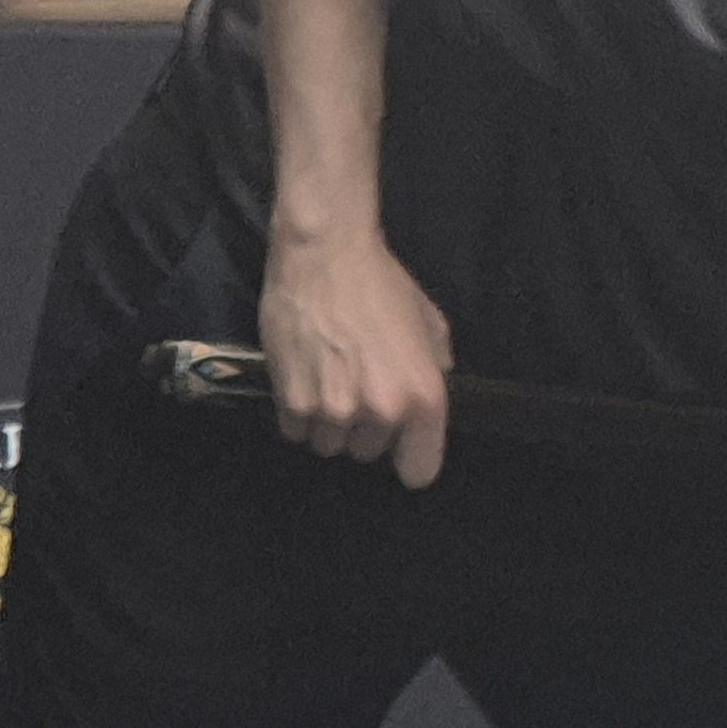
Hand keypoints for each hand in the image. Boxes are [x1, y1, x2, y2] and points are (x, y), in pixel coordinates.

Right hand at [258, 227, 454, 486]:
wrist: (324, 256)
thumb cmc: (383, 285)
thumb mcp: (430, 325)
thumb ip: (435, 368)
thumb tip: (430, 395)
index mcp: (422, 399)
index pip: (419, 471)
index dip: (409, 459)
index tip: (400, 447)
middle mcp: (380, 412)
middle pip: (368, 453)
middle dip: (365, 429)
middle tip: (358, 390)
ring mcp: (333, 410)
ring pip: (329, 445)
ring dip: (329, 424)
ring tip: (329, 383)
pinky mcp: (291, 401)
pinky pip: (296, 432)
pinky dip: (298, 414)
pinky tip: (304, 382)